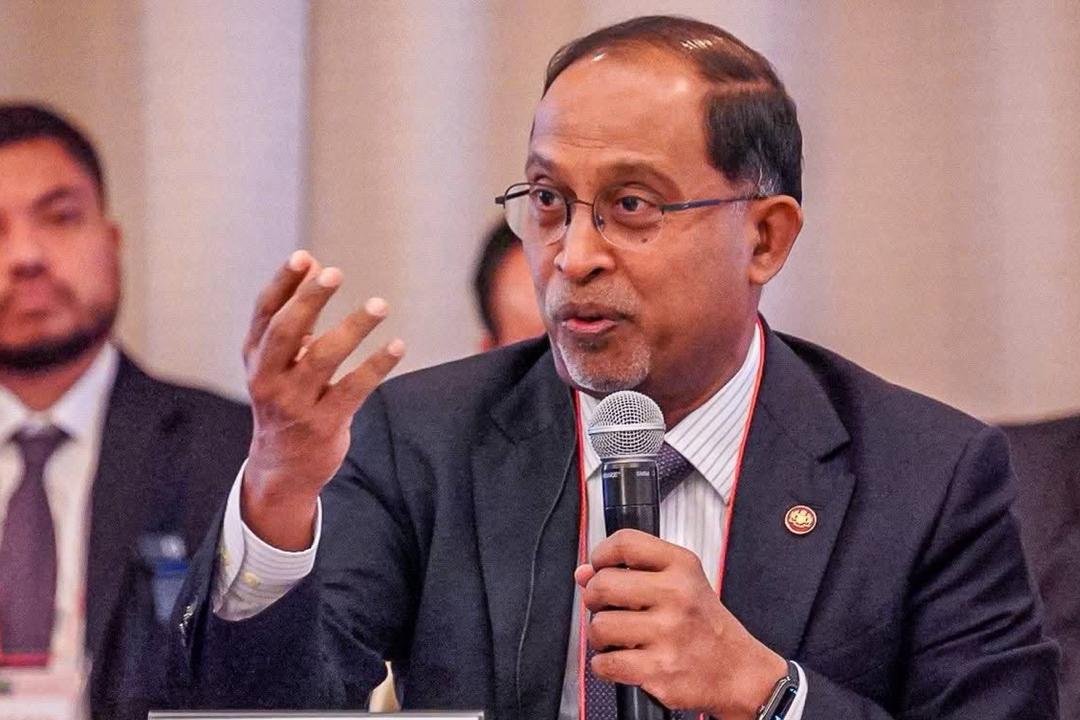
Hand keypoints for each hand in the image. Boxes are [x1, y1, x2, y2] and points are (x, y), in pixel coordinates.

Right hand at [240, 250, 404, 549]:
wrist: (283, 467)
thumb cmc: (285, 399)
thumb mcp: (278, 361)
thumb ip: (296, 317)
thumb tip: (315, 264)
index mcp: (256, 357)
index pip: (265, 313)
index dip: (283, 284)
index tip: (304, 257)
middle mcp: (268, 379)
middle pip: (286, 332)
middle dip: (309, 300)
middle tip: (335, 273)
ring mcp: (295, 403)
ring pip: (323, 358)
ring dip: (353, 328)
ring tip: (380, 305)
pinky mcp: (324, 424)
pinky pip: (354, 389)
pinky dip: (377, 365)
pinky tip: (397, 346)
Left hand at [575, 529, 786, 718]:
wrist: (738, 672)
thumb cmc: (705, 626)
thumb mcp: (680, 583)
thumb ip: (632, 572)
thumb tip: (583, 573)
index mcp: (681, 566)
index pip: (625, 542)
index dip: (601, 554)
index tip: (599, 567)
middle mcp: (676, 595)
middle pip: (603, 584)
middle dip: (594, 599)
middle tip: (605, 608)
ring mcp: (668, 633)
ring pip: (599, 626)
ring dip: (599, 637)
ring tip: (616, 638)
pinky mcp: (659, 669)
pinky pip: (605, 663)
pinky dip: (604, 666)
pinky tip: (621, 660)